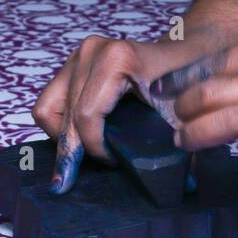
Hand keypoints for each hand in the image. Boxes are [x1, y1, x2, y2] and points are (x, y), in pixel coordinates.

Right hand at [31, 34, 212, 193]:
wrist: (188, 51)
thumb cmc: (189, 83)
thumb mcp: (187, 113)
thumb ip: (184, 144)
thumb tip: (187, 186)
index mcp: (117, 60)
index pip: (86, 117)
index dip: (95, 149)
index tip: (114, 164)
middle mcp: (92, 51)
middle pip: (65, 117)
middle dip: (72, 153)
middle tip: (72, 182)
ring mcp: (80, 54)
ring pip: (48, 109)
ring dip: (62, 139)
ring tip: (80, 158)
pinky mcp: (73, 61)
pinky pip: (50, 101)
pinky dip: (59, 125)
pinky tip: (80, 139)